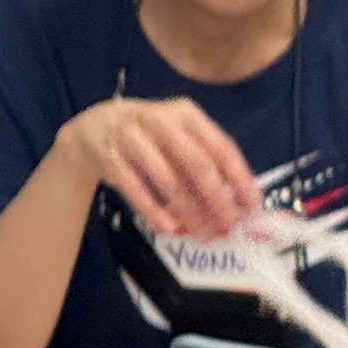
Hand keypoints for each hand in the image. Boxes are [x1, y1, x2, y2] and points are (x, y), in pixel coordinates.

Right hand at [64, 97, 257, 239]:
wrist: (95, 126)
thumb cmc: (152, 137)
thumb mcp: (179, 137)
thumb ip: (205, 162)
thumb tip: (235, 201)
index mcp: (187, 114)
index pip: (221, 147)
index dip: (240, 178)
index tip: (252, 205)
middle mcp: (161, 120)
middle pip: (197, 164)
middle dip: (217, 199)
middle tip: (229, 226)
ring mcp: (133, 137)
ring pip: (168, 180)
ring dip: (189, 211)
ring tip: (203, 233)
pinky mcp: (110, 156)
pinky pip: (135, 188)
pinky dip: (153, 211)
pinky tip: (168, 228)